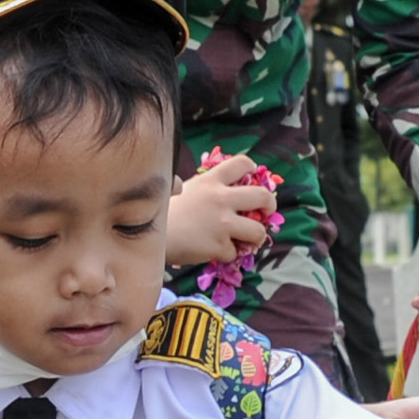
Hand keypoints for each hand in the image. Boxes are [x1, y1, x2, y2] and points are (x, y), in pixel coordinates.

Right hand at [163, 156, 278, 270]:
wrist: (149, 235)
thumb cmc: (162, 212)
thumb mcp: (183, 189)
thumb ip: (205, 188)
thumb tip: (223, 193)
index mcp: (212, 180)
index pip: (243, 163)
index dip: (252, 170)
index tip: (253, 178)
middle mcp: (221, 199)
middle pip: (262, 196)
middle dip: (270, 205)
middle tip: (266, 212)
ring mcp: (222, 223)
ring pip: (257, 231)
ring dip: (256, 237)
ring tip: (247, 240)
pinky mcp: (218, 246)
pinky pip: (234, 253)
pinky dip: (226, 254)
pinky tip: (215, 251)